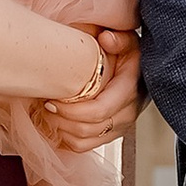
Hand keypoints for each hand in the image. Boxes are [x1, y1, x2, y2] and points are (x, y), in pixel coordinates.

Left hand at [40, 28, 140, 147]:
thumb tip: (106, 38)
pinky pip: (84, 146)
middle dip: (61, 120)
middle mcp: (127, 113)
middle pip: (88, 129)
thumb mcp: (128, 41)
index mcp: (130, 90)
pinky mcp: (111, 135)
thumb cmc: (129, 55)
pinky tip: (58, 123)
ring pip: (84, 141)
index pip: (99, 111)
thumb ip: (119, 39)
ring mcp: (119, 127)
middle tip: (45, 105)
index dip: (71, 110)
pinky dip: (67, 139)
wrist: (141, 71)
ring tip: (48, 114)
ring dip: (61, 130)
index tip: (52, 100)